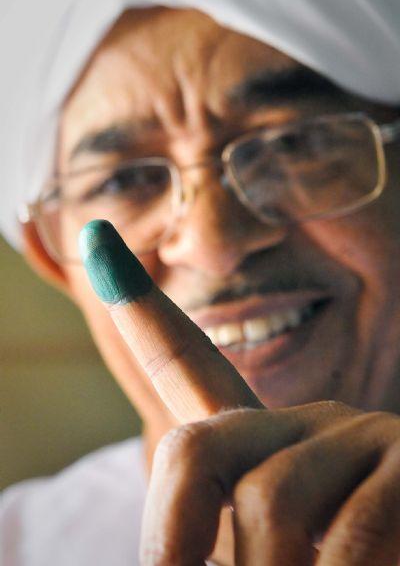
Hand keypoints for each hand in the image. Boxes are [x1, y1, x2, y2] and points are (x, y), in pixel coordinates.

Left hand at [81, 222, 399, 565]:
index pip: (185, 360)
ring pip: (268, 502)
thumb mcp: (252, 558)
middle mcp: (303, 420)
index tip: (96, 239)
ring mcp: (359, 433)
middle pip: (192, 448)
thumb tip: (165, 554)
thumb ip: (195, 530)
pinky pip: (348, 539)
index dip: (140, 308)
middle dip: (177, 536)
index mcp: (258, 444)